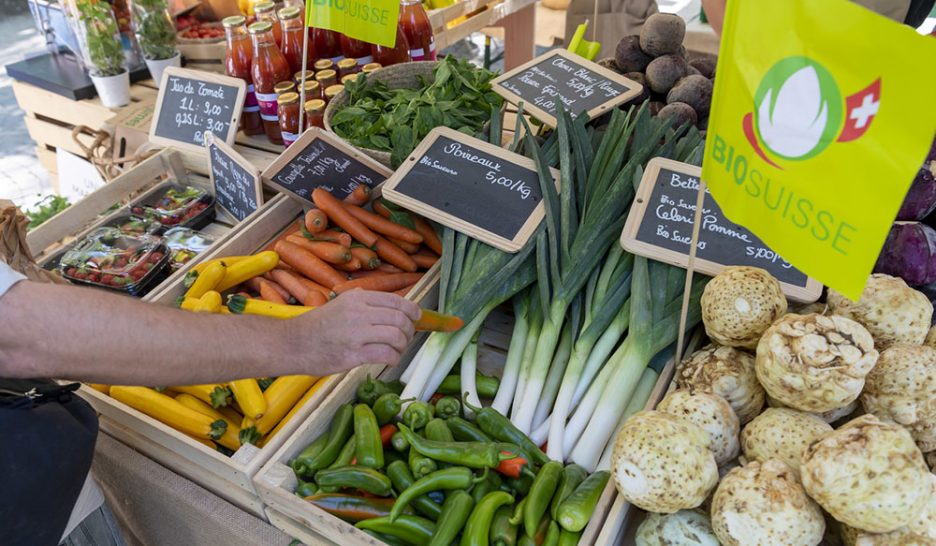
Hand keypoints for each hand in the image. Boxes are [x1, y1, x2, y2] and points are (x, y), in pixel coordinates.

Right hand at [294, 290, 421, 374]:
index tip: (417, 318)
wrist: (292, 343)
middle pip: (401, 319)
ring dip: (403, 345)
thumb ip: (361, 301)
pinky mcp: (353, 354)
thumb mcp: (339, 304)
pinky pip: (386, 354)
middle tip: (406, 338)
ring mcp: (356, 333)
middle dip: (409, 330)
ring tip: (397, 350)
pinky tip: (389, 360)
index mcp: (358, 298)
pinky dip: (394, 358)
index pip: (397, 301)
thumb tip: (386, 303)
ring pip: (397, 336)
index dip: (412, 311)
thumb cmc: (316, 326)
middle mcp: (359, 312)